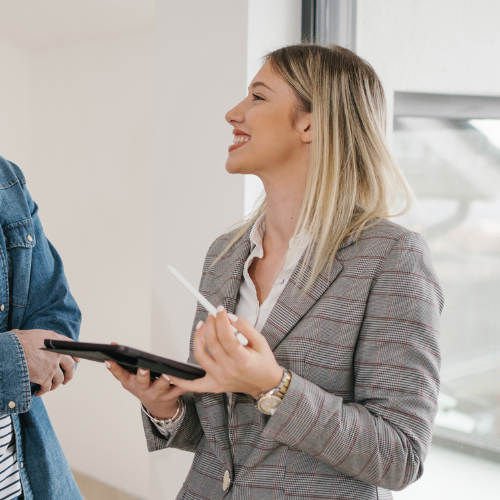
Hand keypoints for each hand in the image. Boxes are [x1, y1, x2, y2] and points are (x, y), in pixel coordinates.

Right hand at [12, 329, 80, 396]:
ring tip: (50, 387)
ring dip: (55, 385)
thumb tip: (40, 341)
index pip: (71, 347)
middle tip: (66, 380)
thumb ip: (44, 339)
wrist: (12, 350)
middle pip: (70, 366)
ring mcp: (53, 366)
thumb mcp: (36, 334)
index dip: (75, 355)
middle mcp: (58, 353)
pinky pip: (48, 387)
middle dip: (69, 375)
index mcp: (56, 341)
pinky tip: (39, 392)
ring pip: (60, 379)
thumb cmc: (19, 341)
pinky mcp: (45, 377)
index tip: (77, 361)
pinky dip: (44, 391)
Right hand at [106, 343, 185, 418]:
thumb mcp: (130, 378)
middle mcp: (143, 389)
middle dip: (142, 374)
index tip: (109, 360)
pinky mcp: (171, 394)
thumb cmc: (144, 386)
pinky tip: (187, 376)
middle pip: (142, 381)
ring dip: (164, 380)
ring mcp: (157, 393)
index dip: (114, 368)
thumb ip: (122, 362)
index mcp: (131, 383)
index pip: (120, 375)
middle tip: (143, 368)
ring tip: (167, 373)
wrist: (158, 407)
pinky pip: (178, 389)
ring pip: (161, 386)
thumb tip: (114, 343)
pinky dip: (183, 384)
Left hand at [168, 307, 282, 398]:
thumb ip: (246, 328)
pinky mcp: (214, 385)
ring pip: (200, 355)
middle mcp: (229, 370)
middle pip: (212, 342)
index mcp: (242, 360)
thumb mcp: (261, 341)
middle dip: (211, 324)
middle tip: (213, 315)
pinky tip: (171, 373)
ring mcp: (219, 379)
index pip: (226, 335)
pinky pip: (193, 384)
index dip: (221, 319)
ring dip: (198, 338)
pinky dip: (180, 380)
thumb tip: (230, 318)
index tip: (220, 309)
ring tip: (202, 326)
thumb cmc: (264, 363)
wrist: (266, 384)